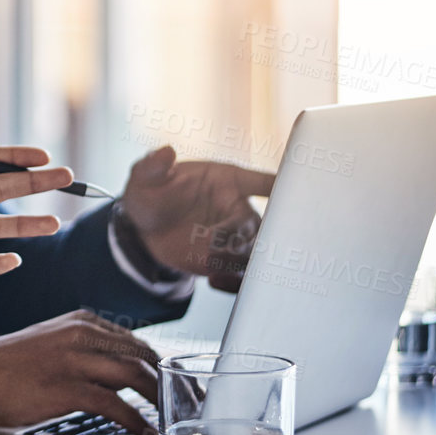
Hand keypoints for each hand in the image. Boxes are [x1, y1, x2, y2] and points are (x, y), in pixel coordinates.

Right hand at [0, 311, 161, 434]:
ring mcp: (74, 359)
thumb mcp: (55, 343)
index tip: (176, 387)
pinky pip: (112, 403)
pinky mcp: (65, 386)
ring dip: (158, 400)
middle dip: (170, 383)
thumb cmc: (10, 366)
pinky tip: (141, 431)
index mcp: (82, 322)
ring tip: (169, 419)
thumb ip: (89, 353)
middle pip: (143, 356)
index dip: (163, 368)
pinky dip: (133, 419)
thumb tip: (123, 378)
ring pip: (134, 375)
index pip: (137, 343)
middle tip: (185, 405)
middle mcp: (82, 334)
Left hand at [119, 146, 274, 290]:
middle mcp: (238, 208)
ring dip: (238, 257)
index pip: (261, 181)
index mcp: (227, 181)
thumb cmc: (152, 194)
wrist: (144, 230)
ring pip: (256, 250)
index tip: (290, 192)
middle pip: (263, 222)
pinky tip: (214, 279)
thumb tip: (164, 153)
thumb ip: (153, 166)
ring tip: (208, 256)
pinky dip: (234, 281)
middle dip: (249, 233)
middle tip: (225, 239)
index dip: (279, 186)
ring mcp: (235, 235)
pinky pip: (243, 274)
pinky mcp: (227, 259)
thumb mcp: (145, 178)